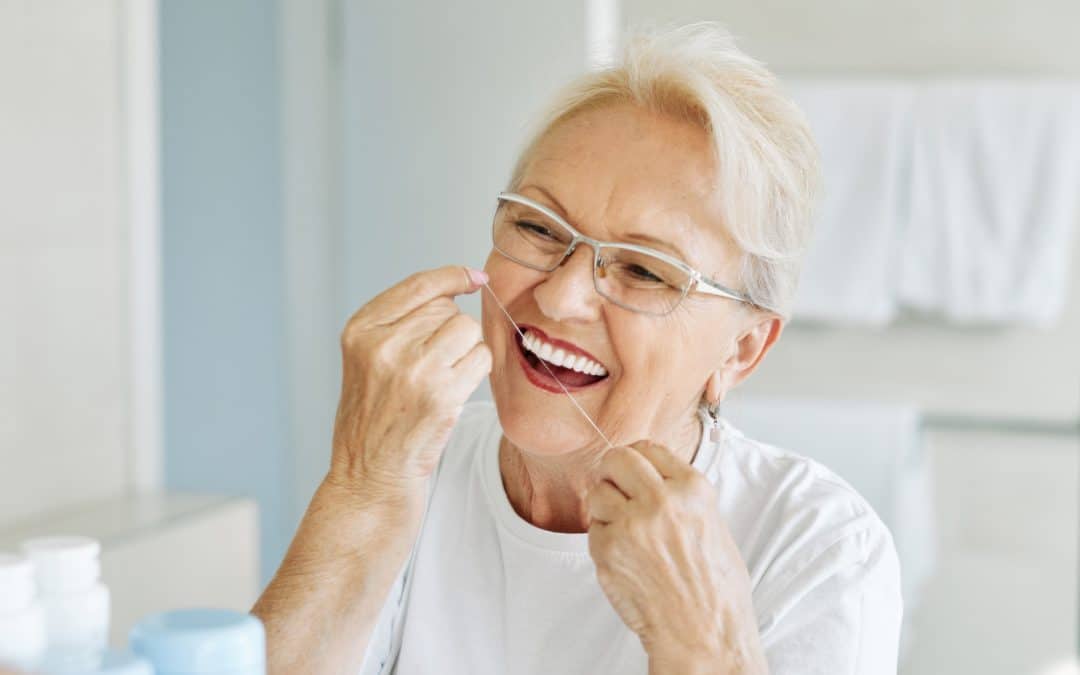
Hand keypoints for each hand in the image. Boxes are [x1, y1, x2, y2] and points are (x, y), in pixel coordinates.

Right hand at [330, 265, 491, 497]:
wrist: (369, 475)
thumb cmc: (375, 418)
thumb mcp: (366, 360)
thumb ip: (400, 321)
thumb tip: (459, 284)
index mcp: (361, 330)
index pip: (418, 286)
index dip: (451, 277)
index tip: (472, 277)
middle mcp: (383, 345)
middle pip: (447, 310)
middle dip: (450, 332)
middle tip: (431, 366)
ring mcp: (413, 369)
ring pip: (468, 330)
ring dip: (466, 351)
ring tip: (443, 378)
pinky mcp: (441, 394)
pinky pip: (481, 358)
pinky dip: (477, 372)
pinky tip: (455, 391)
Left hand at [586, 441, 767, 673]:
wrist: (703, 634)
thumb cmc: (714, 591)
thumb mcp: (713, 526)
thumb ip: (682, 497)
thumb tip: (655, 478)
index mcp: (693, 490)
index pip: (650, 448)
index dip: (638, 459)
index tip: (634, 469)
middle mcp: (662, 501)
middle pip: (617, 459)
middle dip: (612, 471)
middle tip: (615, 488)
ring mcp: (632, 524)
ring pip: (598, 493)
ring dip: (605, 509)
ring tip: (625, 533)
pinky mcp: (608, 548)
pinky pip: (592, 529)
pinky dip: (602, 540)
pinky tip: (625, 558)